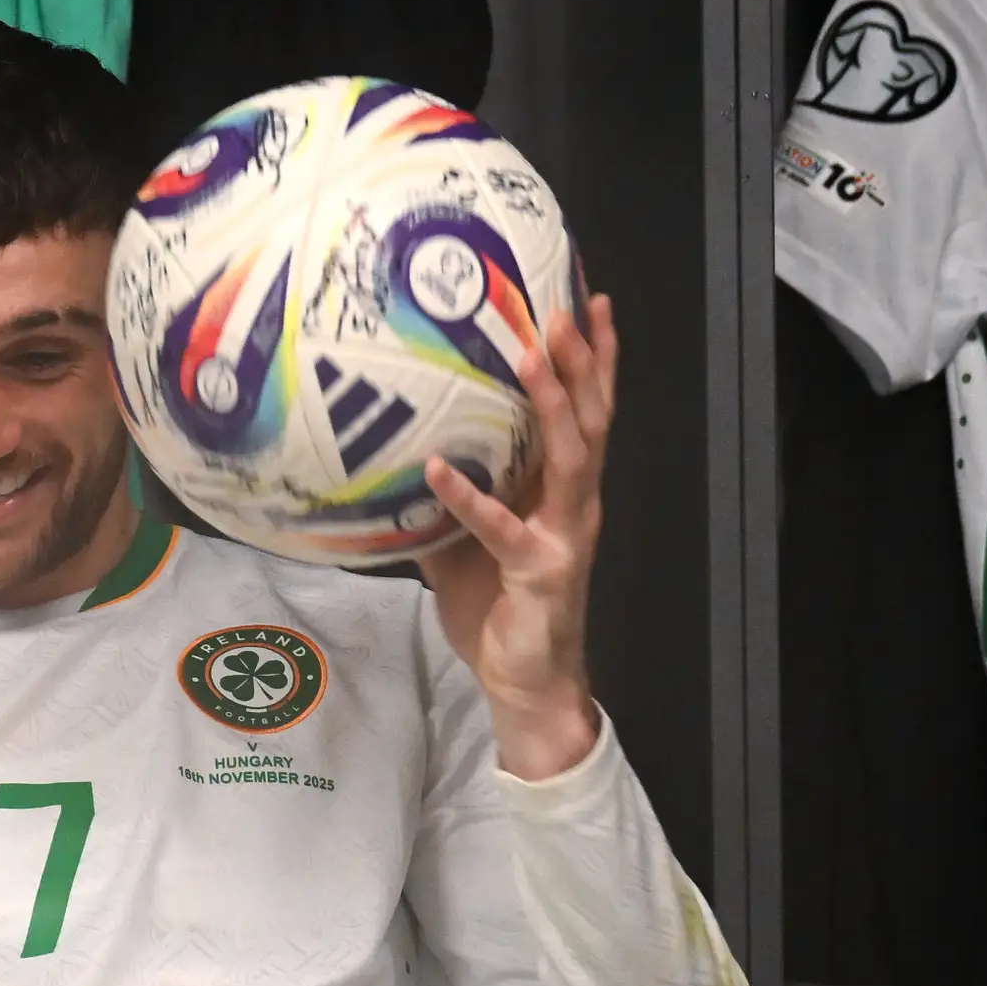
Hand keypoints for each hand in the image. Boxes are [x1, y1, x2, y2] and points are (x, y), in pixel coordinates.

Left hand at [421, 291, 615, 780]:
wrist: (523, 684)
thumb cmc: (497, 608)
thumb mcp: (462, 540)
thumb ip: (444, 495)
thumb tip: (395, 450)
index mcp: (561, 489)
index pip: (587, 411)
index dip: (591, 359)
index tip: (586, 300)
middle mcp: (575, 503)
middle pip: (591, 419)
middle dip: (582, 363)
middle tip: (564, 309)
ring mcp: (566, 536)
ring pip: (571, 457)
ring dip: (552, 406)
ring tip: (530, 357)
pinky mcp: (542, 572)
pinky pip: (504, 528)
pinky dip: (471, 499)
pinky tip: (438, 472)